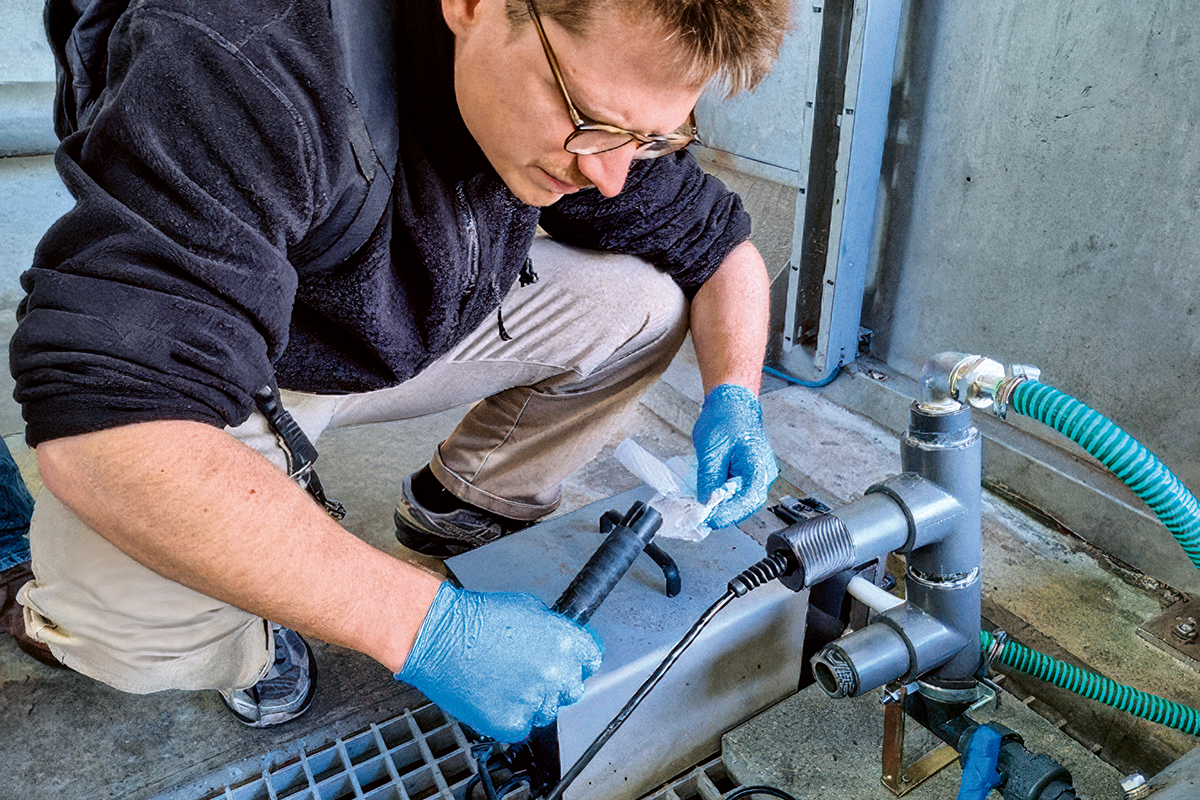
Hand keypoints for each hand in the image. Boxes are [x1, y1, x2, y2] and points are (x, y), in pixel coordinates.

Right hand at [396, 583, 602, 742]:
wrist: (439, 637)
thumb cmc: (475, 618)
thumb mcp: (527, 608)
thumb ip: (552, 630)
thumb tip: (561, 642)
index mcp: (565, 642)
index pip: (591, 660)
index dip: (576, 660)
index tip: (566, 663)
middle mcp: (555, 673)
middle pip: (572, 689)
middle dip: (555, 682)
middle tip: (528, 672)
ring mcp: (534, 701)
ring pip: (546, 710)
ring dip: (532, 700)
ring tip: (504, 681)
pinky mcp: (511, 723)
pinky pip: (521, 726)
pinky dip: (510, 715)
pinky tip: (494, 695)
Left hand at [693, 383, 778, 528]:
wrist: (731, 401)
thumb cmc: (726, 417)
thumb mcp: (711, 450)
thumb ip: (710, 478)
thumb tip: (705, 502)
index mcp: (759, 466)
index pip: (748, 500)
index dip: (727, 514)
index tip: (709, 520)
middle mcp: (762, 473)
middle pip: (745, 505)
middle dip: (723, 512)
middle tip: (701, 516)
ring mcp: (756, 474)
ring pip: (740, 500)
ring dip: (722, 505)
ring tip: (702, 505)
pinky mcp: (747, 473)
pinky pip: (736, 491)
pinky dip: (722, 495)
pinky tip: (708, 492)